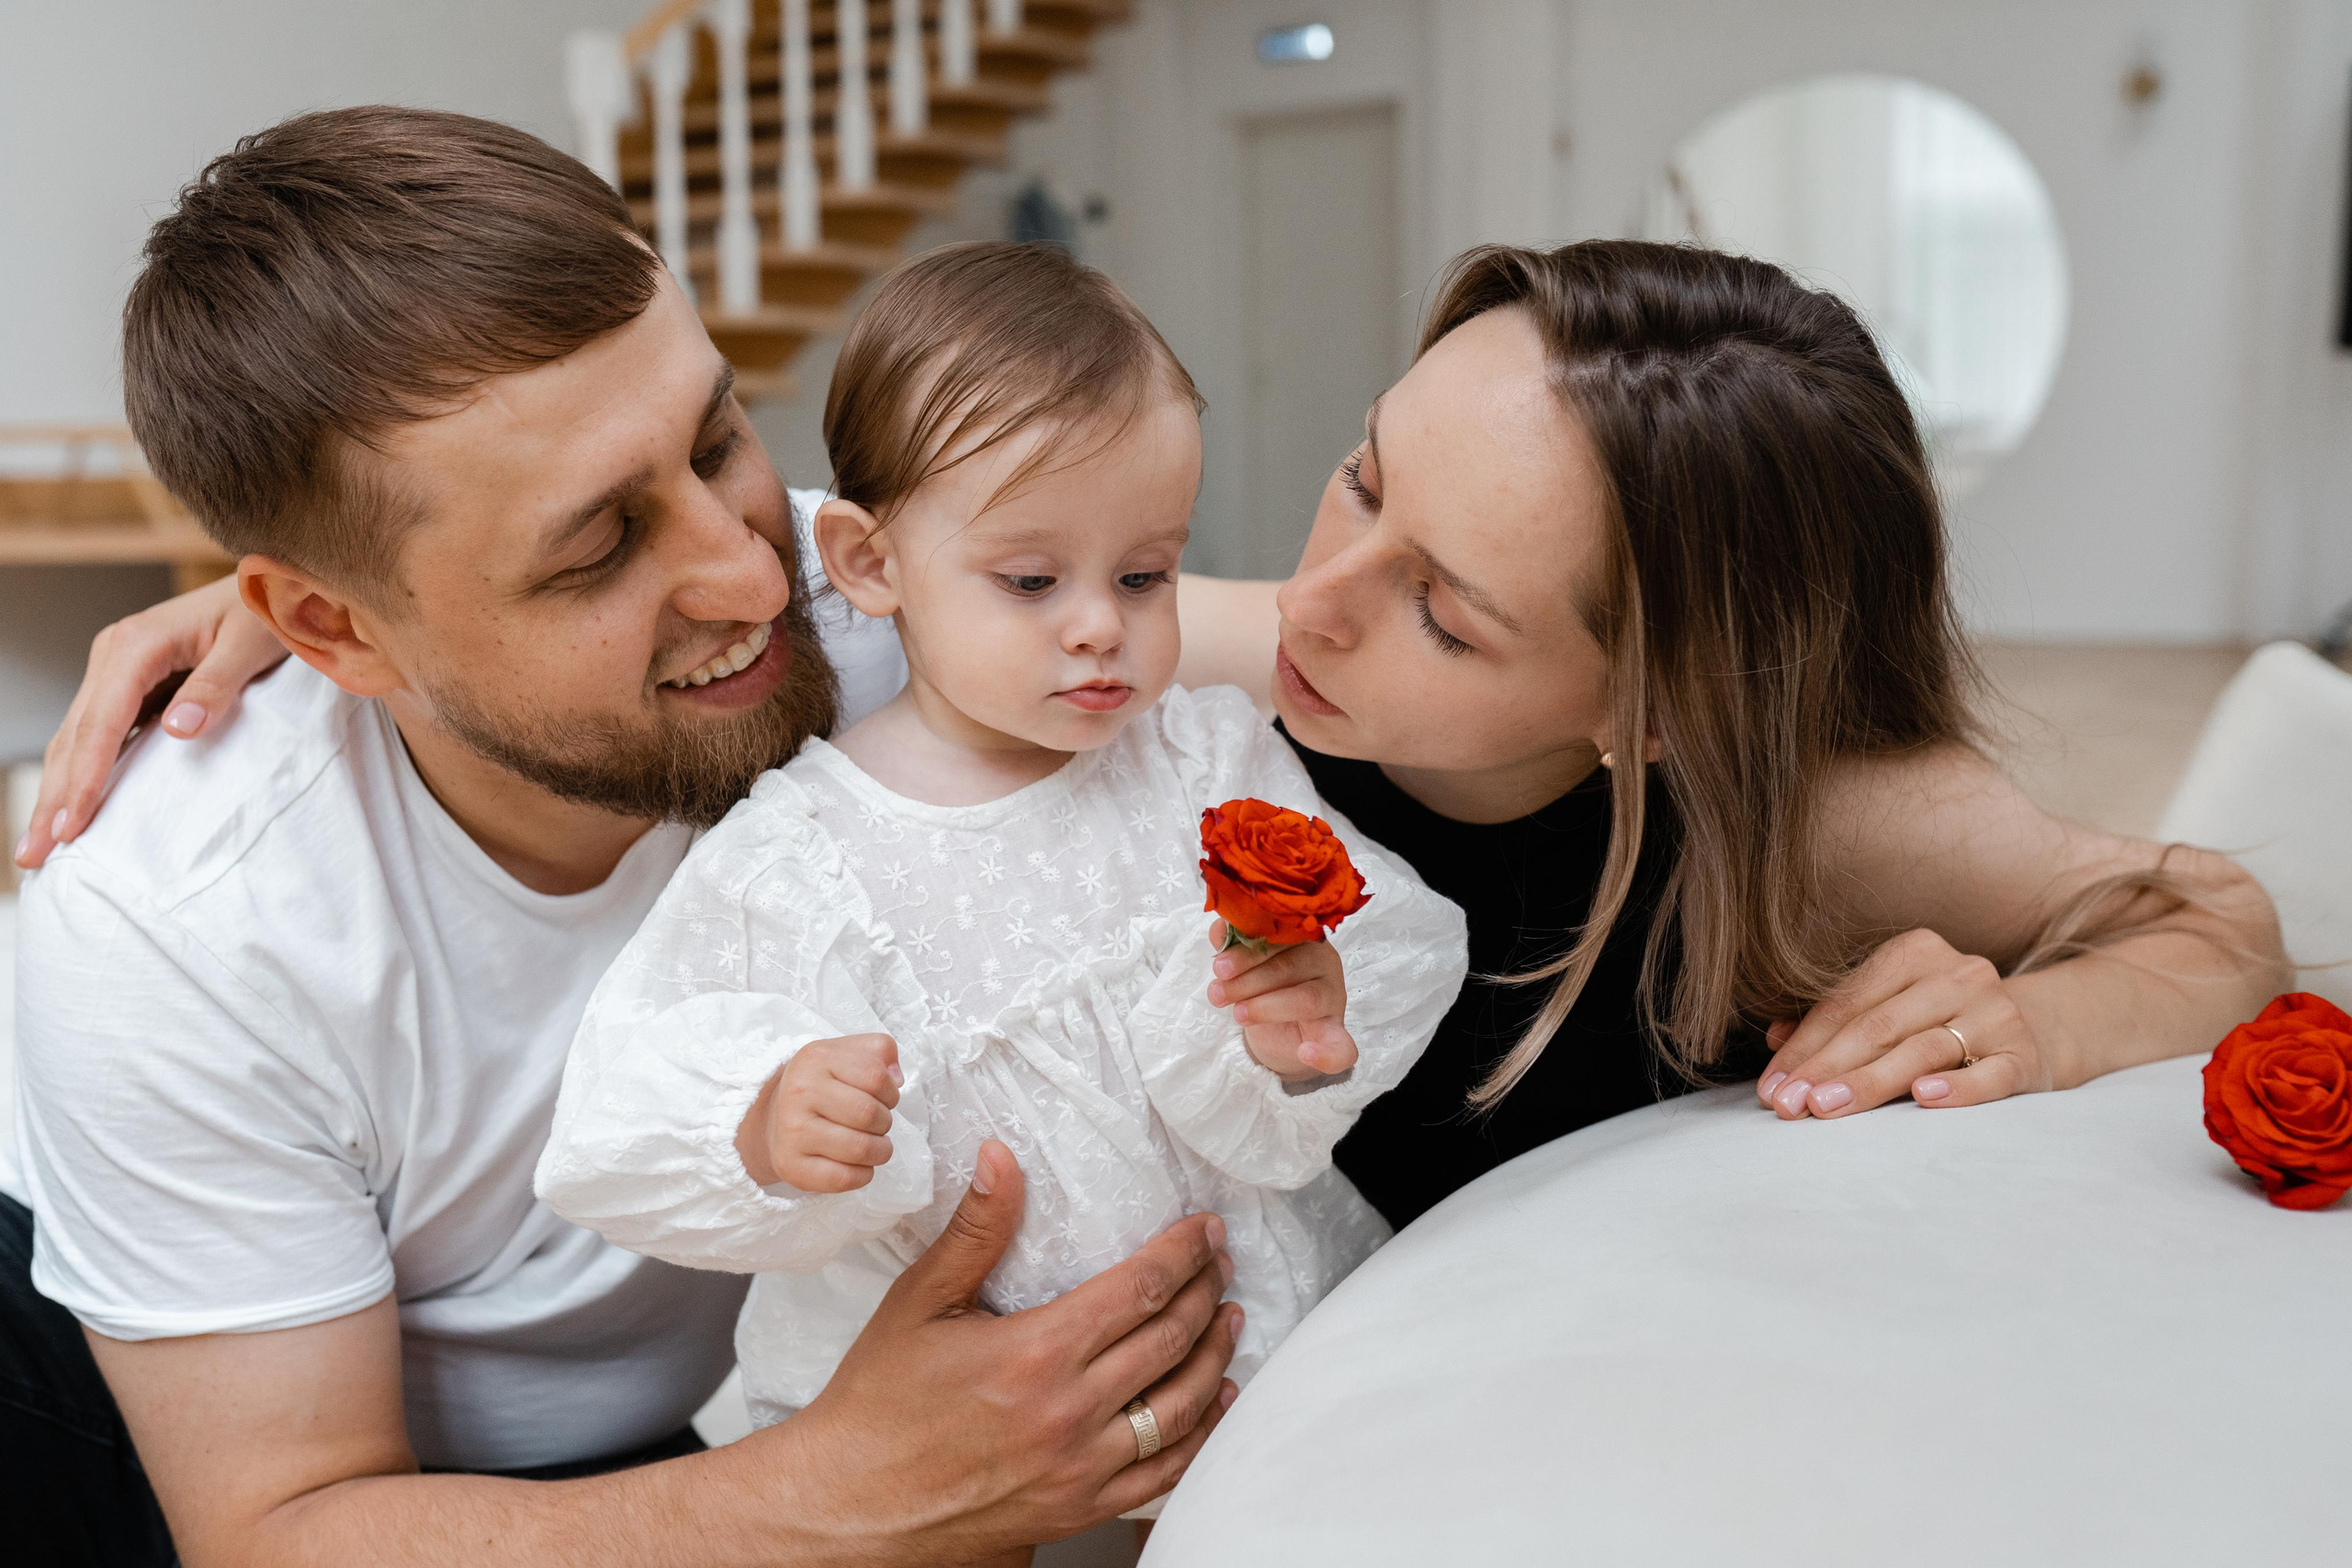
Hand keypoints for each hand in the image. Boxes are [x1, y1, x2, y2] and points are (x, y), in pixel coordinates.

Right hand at [14, 573, 286, 869]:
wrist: (273, 583)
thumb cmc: (266, 612)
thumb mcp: (252, 644)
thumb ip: (216, 686)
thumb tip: (179, 729)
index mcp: (138, 645)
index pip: (100, 723)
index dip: (84, 778)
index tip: (72, 826)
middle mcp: (115, 655)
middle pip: (73, 736)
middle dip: (52, 798)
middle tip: (33, 855)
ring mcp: (118, 669)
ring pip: (75, 737)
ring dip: (56, 791)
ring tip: (39, 845)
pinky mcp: (131, 683)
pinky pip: (97, 733)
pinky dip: (79, 771)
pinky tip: (70, 806)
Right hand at [741, 1034, 902, 1192]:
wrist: (775, 1117)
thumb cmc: (822, 1085)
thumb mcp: (847, 1053)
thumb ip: (881, 1050)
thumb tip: (897, 1078)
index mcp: (816, 1059)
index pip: (876, 1077)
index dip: (891, 1092)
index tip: (884, 1099)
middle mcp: (799, 1092)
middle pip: (869, 1114)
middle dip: (885, 1122)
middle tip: (877, 1124)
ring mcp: (792, 1131)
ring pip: (860, 1148)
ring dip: (880, 1151)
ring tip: (874, 1145)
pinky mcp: (791, 1166)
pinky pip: (844, 1178)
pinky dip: (863, 1174)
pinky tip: (859, 1164)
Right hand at [782, 1140, 1242, 1553]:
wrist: (855, 1502)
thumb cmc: (880, 1402)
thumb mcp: (919, 1301)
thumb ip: (975, 1230)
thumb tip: (1001, 1158)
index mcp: (1035, 1352)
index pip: (1140, 1288)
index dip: (1184, 1251)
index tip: (1205, 1229)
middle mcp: (1069, 1413)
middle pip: (1171, 1340)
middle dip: (1208, 1291)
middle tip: (1221, 1262)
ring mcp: (1081, 1467)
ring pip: (1181, 1406)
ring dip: (1215, 1356)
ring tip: (1229, 1320)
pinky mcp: (1081, 1507)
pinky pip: (1164, 1473)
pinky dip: (1202, 1434)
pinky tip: (1214, 1403)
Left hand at [1204, 918, 1357, 1081]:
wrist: (1283, 1031)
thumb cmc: (1265, 988)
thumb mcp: (1246, 966)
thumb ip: (1235, 947)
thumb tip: (1219, 929)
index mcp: (1303, 938)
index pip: (1277, 938)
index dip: (1247, 952)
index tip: (1218, 967)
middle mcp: (1323, 962)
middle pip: (1288, 967)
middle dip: (1247, 982)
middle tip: (1218, 994)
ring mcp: (1333, 998)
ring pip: (1306, 999)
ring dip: (1266, 1008)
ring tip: (1238, 1014)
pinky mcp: (1337, 1032)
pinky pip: (1342, 1046)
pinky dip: (1325, 1053)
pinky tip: (1306, 1053)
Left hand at [1756, 927, 2052, 1118]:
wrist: (2042, 1029)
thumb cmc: (1943, 1021)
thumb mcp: (1892, 1008)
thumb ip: (1836, 1020)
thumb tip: (1774, 1039)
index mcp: (1914, 953)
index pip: (1846, 1004)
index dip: (1803, 1047)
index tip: (1771, 1088)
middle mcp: (1958, 975)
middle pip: (1878, 1026)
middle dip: (1825, 1068)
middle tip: (1788, 1105)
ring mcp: (1996, 1013)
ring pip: (1922, 1049)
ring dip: (1869, 1081)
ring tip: (1827, 1108)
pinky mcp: (2026, 1055)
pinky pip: (1990, 1073)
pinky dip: (1957, 1088)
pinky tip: (1922, 1100)